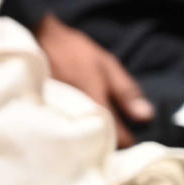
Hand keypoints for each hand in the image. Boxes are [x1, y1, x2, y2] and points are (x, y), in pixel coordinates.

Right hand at [34, 15, 152, 145]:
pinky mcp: (45, 116)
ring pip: (79, 139)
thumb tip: (146, 117)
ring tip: (92, 136)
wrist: (36, 41)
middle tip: (113, 140)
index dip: (127, 140)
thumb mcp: (107, 66)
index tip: (131, 140)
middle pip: (97, 143)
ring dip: (88, 140)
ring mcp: (59, 118)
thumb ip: (126, 92)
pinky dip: (71, 132)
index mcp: (96, 105)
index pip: (117, 137)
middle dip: (107, 143)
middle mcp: (77, 116)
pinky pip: (63, 131)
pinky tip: (71, 128)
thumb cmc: (74, 52)